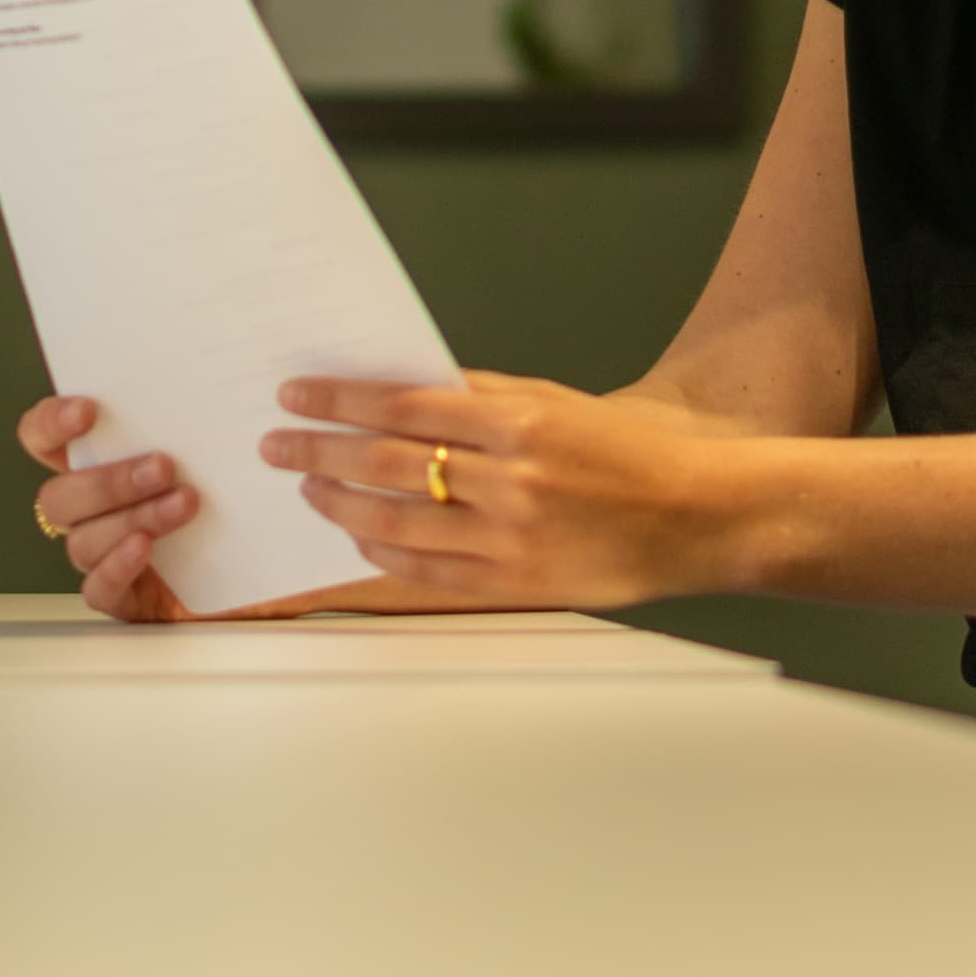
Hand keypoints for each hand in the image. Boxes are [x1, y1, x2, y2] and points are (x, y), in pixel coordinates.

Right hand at [16, 395, 353, 623]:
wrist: (271, 562)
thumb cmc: (236, 490)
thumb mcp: (222, 444)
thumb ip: (205, 408)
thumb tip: (230, 355)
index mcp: (98, 460)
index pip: (41, 438)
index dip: (50, 423)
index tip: (89, 410)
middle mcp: (90, 508)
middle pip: (58, 497)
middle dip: (108, 480)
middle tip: (164, 465)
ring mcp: (103, 553)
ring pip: (82, 541)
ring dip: (130, 518)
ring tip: (185, 504)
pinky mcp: (125, 596)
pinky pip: (99, 590)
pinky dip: (118, 567)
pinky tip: (148, 548)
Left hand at [260, 371, 749, 610]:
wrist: (698, 516)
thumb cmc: (625, 453)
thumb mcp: (554, 402)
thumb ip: (478, 397)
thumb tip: (396, 392)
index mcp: (519, 422)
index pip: (402, 405)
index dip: (339, 400)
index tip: (295, 394)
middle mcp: (510, 480)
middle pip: (386, 463)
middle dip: (320, 451)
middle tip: (278, 444)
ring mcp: (511, 538)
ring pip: (397, 521)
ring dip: (341, 502)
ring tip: (309, 486)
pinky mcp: (516, 584)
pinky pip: (428, 571)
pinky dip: (383, 550)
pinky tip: (359, 532)